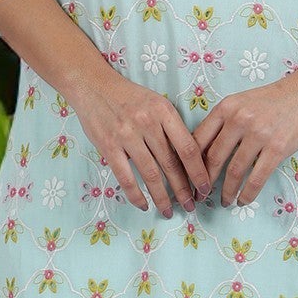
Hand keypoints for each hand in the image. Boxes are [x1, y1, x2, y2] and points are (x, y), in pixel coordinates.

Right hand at [68, 67, 211, 217]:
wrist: (93, 86)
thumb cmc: (129, 97)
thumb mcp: (156, 104)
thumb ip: (171, 128)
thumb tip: (189, 161)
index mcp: (164, 112)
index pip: (188, 148)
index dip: (199, 172)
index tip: (204, 188)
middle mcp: (147, 123)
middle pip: (171, 164)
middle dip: (183, 190)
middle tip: (191, 206)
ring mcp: (127, 136)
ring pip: (151, 174)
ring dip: (162, 197)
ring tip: (169, 211)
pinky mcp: (109, 146)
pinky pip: (126, 177)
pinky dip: (136, 195)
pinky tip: (143, 205)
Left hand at [191, 73, 297, 207]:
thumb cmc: (274, 99)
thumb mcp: (242, 103)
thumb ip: (224, 122)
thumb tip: (204, 151)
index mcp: (226, 107)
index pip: (199, 140)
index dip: (190, 163)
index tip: (188, 178)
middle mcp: (239, 119)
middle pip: (213, 158)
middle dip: (205, 182)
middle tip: (201, 196)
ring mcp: (259, 134)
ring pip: (234, 171)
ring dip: (227, 192)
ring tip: (225, 201)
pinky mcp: (277, 147)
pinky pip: (257, 178)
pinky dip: (248, 193)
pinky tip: (243, 200)